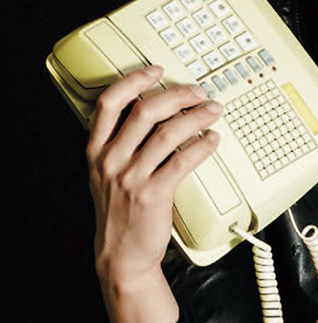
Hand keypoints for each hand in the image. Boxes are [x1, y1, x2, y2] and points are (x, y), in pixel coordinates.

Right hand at [85, 64, 222, 322]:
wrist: (121, 252)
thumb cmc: (121, 208)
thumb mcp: (107, 172)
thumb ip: (121, 142)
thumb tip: (155, 109)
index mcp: (96, 150)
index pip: (109, 103)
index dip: (134, 81)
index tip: (157, 69)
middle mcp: (110, 160)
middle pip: (144, 111)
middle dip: (178, 95)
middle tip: (200, 92)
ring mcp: (130, 178)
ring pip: (168, 133)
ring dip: (197, 117)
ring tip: (214, 111)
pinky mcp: (153, 195)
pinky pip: (183, 161)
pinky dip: (203, 146)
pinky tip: (214, 140)